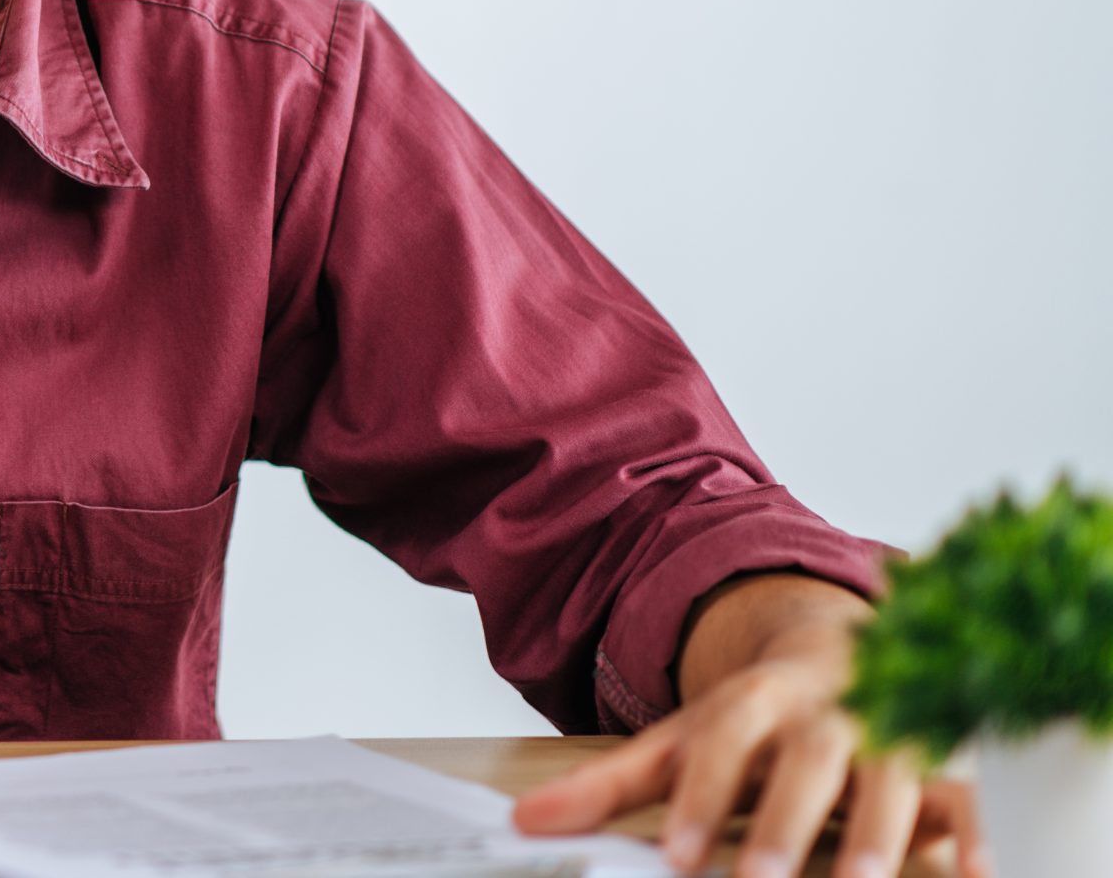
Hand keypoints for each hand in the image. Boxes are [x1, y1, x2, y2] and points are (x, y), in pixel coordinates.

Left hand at [511, 620, 988, 877]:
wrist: (837, 649)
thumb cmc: (750, 716)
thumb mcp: (679, 737)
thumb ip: (609, 783)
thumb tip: (525, 821)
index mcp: (756, 697)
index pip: (725, 739)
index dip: (704, 795)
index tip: (683, 857)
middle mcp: (827, 709)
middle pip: (811, 758)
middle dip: (790, 819)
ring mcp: (891, 732)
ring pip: (892, 774)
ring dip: (879, 831)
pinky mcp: (944, 763)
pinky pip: (968, 794)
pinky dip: (977, 830)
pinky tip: (979, 872)